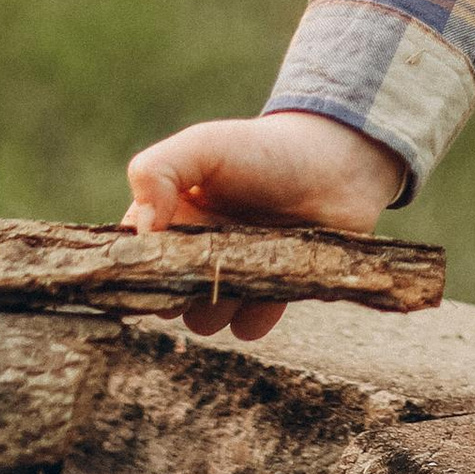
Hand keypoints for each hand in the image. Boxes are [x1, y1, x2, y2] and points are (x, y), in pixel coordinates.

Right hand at [122, 110, 404, 338]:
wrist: (338, 163)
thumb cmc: (266, 149)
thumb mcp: (204, 146)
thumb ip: (158, 171)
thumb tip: (140, 230)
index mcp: (173, 214)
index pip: (136, 255)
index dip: (140, 263)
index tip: (158, 260)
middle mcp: (198, 249)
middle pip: (166, 297)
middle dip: (180, 291)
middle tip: (208, 262)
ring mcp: (234, 274)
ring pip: (204, 320)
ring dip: (218, 306)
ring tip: (245, 267)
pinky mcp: (269, 294)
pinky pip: (247, 327)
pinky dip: (255, 314)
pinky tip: (272, 284)